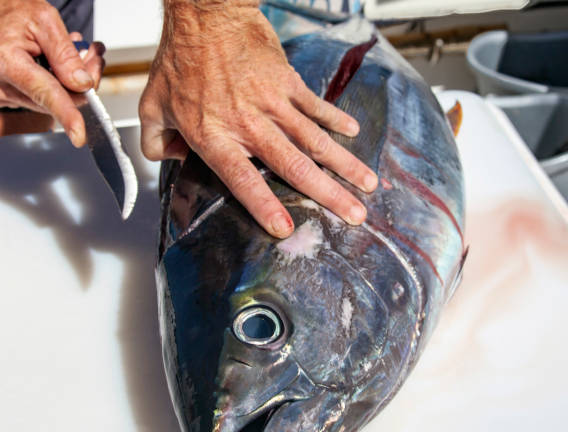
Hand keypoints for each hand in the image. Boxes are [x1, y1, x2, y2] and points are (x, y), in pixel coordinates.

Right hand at [0, 0, 104, 145]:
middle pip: (59, 99)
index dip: (67, 115)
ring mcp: (5, 94)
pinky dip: (59, 84)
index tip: (79, 135)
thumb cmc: (12, 12)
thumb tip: (83, 83)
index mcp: (9, 61)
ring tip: (79, 53)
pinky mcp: (9, 98)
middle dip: (84, 81)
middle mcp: (3, 84)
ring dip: (73, 81)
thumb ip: (65, 54)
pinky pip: (43, 99)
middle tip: (94, 57)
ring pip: (53, 101)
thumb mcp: (44, 21)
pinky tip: (61, 65)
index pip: (46, 93)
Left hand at [139, 1, 377, 237]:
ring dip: (344, 164)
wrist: (206, 14)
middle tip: (354, 214)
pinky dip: (336, 120)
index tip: (285, 228)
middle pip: (294, 166)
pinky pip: (316, 106)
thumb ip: (157, 142)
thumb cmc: (181, 60)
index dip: (264, 206)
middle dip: (328, 193)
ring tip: (368, 183)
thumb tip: (170, 159)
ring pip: (315, 140)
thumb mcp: (153, 106)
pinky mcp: (287, 83)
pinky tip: (354, 133)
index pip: (242, 180)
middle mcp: (249, 125)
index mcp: (216, 136)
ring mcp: (273, 103)